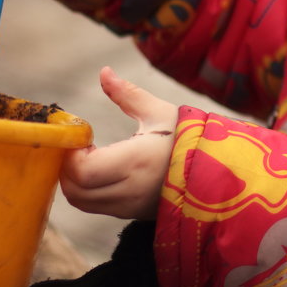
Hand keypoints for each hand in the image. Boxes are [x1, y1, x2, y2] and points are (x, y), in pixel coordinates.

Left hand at [60, 67, 178, 219]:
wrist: (218, 172)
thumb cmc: (188, 137)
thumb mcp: (160, 112)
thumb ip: (128, 94)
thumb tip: (104, 72)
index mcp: (136, 161)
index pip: (83, 171)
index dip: (72, 155)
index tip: (82, 137)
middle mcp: (131, 189)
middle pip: (75, 190)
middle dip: (68, 168)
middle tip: (80, 147)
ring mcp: (131, 206)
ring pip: (82, 202)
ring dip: (75, 181)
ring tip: (90, 158)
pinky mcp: (132, 214)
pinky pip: (97, 206)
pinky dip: (88, 190)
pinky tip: (101, 170)